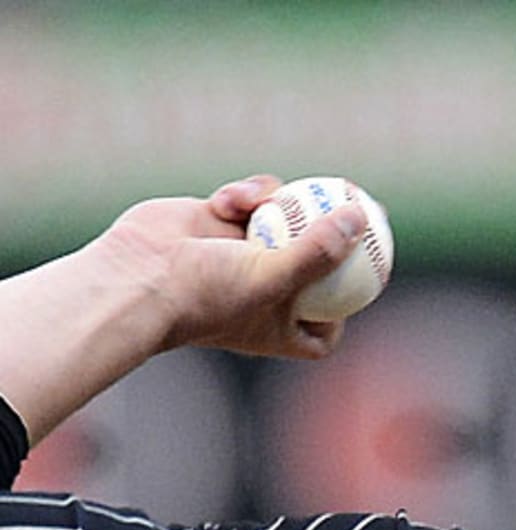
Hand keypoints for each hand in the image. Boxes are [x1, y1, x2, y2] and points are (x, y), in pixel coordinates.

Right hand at [97, 174, 368, 359]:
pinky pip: (248, 202)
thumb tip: (360, 220)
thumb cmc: (209, 293)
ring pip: (283, 224)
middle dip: (335, 240)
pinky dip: (245, 195)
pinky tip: (231, 199)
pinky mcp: (216, 224)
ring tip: (276, 199)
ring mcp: (240, 257)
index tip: (361, 286)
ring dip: (281, 207)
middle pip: (313, 269)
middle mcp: (263, 295)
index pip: (322, 332)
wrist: (138, 276)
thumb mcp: (274, 277)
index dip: (344, 315)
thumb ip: (319, 252)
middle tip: (360, 210)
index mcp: (280, 327)